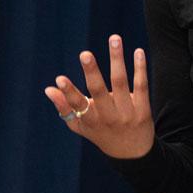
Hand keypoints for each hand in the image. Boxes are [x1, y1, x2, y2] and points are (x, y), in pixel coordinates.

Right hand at [44, 34, 153, 158]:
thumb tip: (49, 88)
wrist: (133, 154)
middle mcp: (108, 117)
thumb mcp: (81, 127)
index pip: (77, 106)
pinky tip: (138, 51)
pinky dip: (140, 68)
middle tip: (85, 54)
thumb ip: (64, 108)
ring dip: (117, 59)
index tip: (59, 79)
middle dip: (91, 72)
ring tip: (114, 38)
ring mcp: (127, 114)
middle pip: (99, 92)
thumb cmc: (101, 134)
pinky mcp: (144, 110)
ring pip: (121, 83)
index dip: (68, 93)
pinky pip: (142, 86)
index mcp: (90, 121)